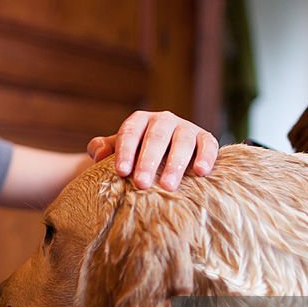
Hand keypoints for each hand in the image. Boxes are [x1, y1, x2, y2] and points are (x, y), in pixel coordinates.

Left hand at [87, 110, 217, 190]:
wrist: (166, 157)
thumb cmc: (136, 157)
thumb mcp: (119, 151)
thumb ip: (103, 148)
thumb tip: (99, 153)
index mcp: (140, 121)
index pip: (131, 132)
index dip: (126, 151)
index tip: (121, 172)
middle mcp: (164, 120)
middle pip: (156, 138)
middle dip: (148, 161)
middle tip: (141, 184)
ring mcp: (186, 127)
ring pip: (182, 141)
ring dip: (175, 163)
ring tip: (168, 186)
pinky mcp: (205, 137)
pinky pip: (208, 144)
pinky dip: (206, 156)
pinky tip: (200, 172)